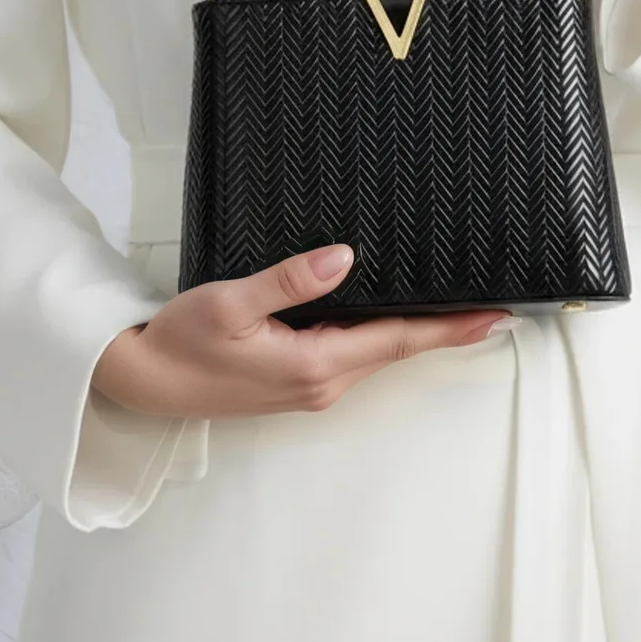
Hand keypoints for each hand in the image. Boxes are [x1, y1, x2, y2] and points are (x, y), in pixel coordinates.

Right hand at [91, 243, 514, 418]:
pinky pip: (353, 352)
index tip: (494, 317)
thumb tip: (343, 256)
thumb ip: (291, 279)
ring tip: (456, 305)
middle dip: (446, 327)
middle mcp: (321, 382)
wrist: (145, 381)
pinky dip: (381, 333)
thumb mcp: (232, 301)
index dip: (450, 327)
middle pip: (397, 348)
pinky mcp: (297, 379)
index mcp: (313, 364)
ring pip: (377, 351)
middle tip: (492, 304)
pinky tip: (391, 312)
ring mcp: (310, 385)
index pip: (398, 339)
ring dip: (416, 330)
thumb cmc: (182, 342)